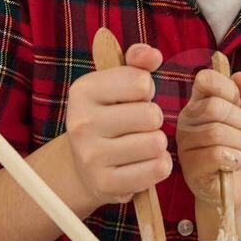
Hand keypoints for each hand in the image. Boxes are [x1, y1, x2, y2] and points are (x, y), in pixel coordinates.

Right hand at [65, 43, 171, 204]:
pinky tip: (144, 162)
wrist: (83, 166)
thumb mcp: (116, 83)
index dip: (146, 89)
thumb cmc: (109, 116)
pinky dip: (159, 165)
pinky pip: (156, 168)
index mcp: (83, 91)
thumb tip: (154, 56)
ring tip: (141, 143)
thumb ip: (137, 61)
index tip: (134, 98)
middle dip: (153, 119)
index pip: (141, 81)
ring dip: (157, 143)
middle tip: (138, 125)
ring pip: (157, 143)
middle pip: (152, 115)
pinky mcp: (106, 184)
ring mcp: (91, 156)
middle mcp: (81, 123)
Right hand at [176, 67, 240, 209]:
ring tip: (237, 152)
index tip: (237, 102)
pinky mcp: (190, 168)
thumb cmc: (239, 148)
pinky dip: (234, 159)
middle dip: (239, 121)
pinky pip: (216, 154)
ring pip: (217, 132)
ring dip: (238, 143)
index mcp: (198, 103)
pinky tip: (233, 165)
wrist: (238, 185)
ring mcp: (185, 144)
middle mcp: (187, 121)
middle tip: (240, 133)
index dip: (227, 88)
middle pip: (214, 106)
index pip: (204, 79)